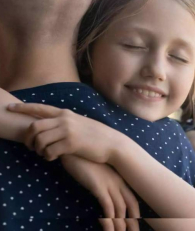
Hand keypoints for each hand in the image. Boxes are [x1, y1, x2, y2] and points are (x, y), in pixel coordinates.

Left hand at [7, 103, 122, 162]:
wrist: (112, 143)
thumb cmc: (96, 135)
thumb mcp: (80, 122)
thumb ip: (65, 121)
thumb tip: (50, 125)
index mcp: (65, 113)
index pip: (39, 108)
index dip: (22, 108)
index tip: (9, 108)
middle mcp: (64, 119)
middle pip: (34, 126)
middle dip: (27, 138)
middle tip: (30, 147)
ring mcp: (67, 131)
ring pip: (39, 140)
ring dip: (37, 150)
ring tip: (43, 154)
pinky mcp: (70, 144)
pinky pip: (49, 152)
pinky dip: (47, 157)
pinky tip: (53, 158)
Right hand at [60, 155, 139, 230]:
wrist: (74, 146)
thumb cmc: (84, 159)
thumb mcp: (97, 172)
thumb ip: (103, 182)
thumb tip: (104, 195)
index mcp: (120, 178)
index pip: (134, 199)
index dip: (137, 213)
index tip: (137, 224)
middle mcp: (118, 181)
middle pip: (132, 206)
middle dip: (133, 222)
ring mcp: (109, 183)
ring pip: (120, 210)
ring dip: (120, 226)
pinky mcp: (98, 186)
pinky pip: (108, 206)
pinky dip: (109, 220)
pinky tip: (107, 228)